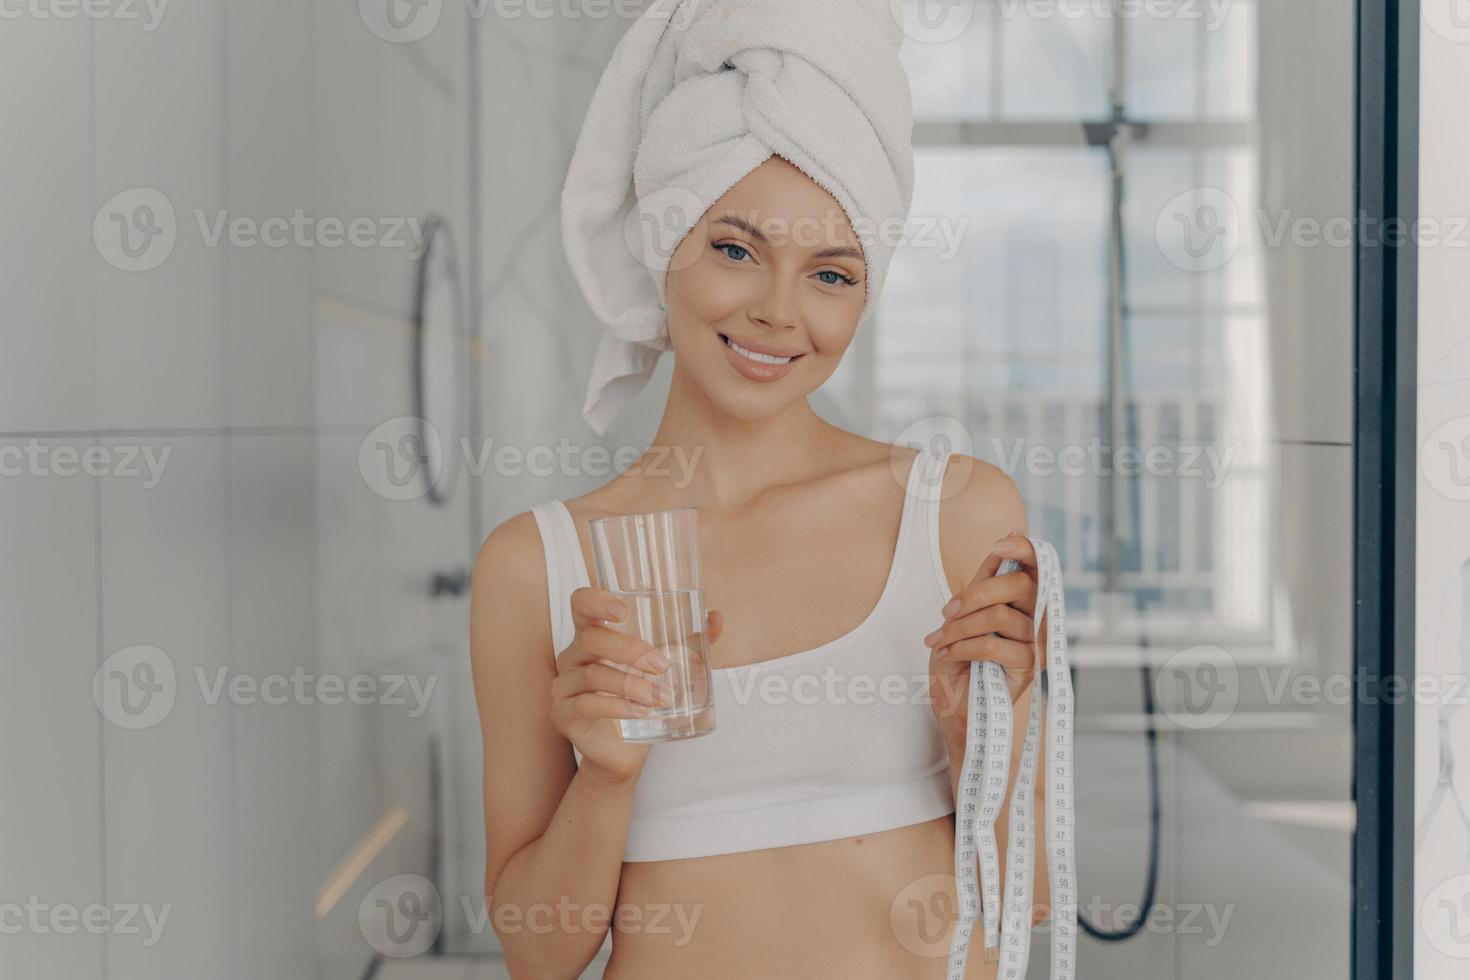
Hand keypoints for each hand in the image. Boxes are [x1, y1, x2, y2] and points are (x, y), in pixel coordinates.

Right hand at [549, 586, 724, 785]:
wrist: (623, 753)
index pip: (581, 604)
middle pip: (591, 638)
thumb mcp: (665, 668)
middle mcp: (573, 656)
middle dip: (630, 649)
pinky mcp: (564, 714)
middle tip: (662, 665)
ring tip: (661, 697)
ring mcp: (564, 685)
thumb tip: (715, 618)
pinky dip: (618, 706)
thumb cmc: (640, 701)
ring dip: (632, 684)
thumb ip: (689, 642)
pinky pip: (587, 704)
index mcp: (593, 636)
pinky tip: (641, 711)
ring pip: (593, 674)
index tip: (623, 609)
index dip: (596, 599)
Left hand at [924, 531, 1045, 751]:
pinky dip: (963, 647)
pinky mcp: (1028, 669)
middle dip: (975, 593)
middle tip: (947, 612)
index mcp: (1024, 604)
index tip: (1000, 545)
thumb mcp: (963, 615)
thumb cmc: (958, 663)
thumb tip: (1005, 543)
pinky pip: (993, 645)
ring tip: (940, 641)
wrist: (954, 711)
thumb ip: (984, 582)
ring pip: (999, 615)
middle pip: (1019, 585)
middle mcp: (1037, 621)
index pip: (1038, 567)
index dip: (1025, 550)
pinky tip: (948, 655)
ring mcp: (1035, 645)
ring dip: (960, 626)